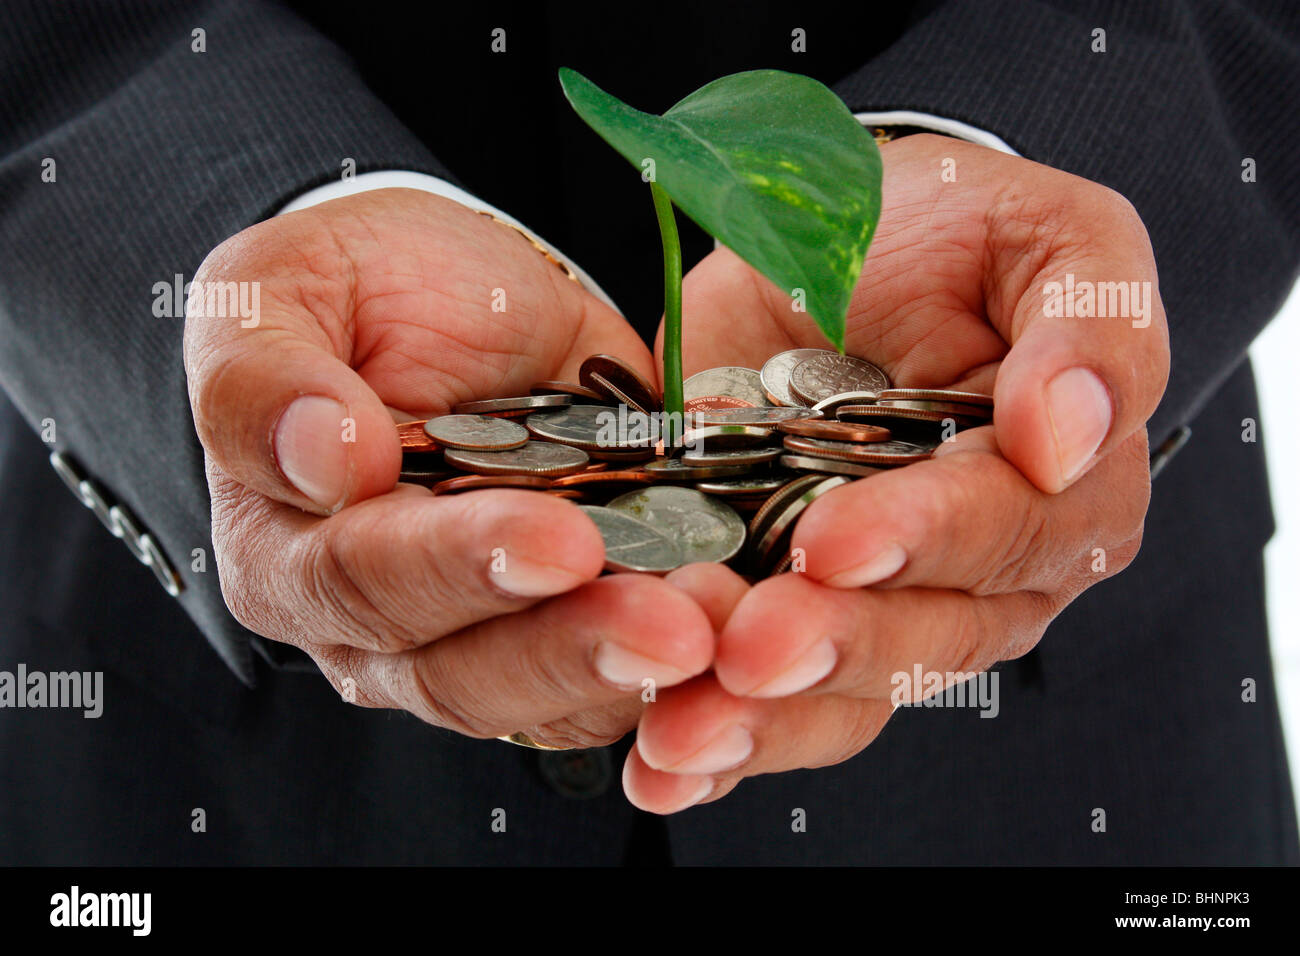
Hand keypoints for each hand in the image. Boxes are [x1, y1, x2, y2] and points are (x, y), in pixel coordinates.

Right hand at [184, 189, 712, 748]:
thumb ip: (263, 373)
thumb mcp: (280, 289)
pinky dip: (675, 670)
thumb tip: (321, 457)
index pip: (363, 579)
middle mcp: (376, 625)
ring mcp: (475, 638)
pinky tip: (735, 630)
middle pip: (461, 672)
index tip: (557, 539)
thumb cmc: (358, 291)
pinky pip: (613, 681)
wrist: (458, 298)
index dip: (458, 564)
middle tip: (673, 627)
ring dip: (635, 673)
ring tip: (720, 631)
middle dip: (571, 648)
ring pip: (545, 700)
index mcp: (289, 550)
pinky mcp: (562, 627)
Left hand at [627, 135, 1168, 810]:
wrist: (832, 249)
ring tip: (682, 732)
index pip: (1004, 529)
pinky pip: (773, 703)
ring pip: (844, 693)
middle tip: (745, 649)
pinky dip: (718, 739)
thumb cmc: (949, 235)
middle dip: (833, 647)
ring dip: (763, 720)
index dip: (922, 539)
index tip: (833, 541)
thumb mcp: (1039, 235)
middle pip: (924, 637)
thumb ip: (1087, 318)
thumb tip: (1068, 434)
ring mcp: (884, 609)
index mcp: (1060, 487)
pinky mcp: (794, 618)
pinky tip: (662, 766)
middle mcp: (982, 574)